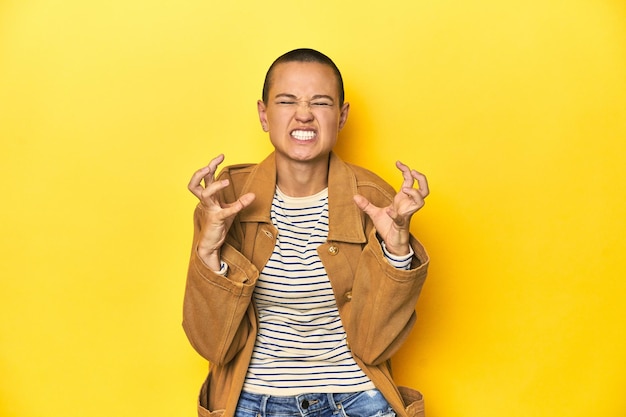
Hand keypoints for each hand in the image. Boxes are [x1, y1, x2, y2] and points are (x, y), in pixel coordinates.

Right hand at [188, 154, 255, 269]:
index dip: (211, 165)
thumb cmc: (219, 225)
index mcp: (209, 197)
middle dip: (203, 172)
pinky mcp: (215, 220)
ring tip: (226, 181)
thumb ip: (238, 201)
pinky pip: (225, 212)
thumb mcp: (229, 210)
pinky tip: (246, 200)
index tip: (221, 155)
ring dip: (215, 186)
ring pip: (205, 194)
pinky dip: (236, 206)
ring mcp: (209, 210)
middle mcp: (206, 202)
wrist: (212, 243)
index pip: (206, 177)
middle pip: (197, 183)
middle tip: (210, 165)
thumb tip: (253, 194)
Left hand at [353, 161, 428, 255]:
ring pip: (420, 201)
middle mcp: (407, 205)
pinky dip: (395, 214)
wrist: (391, 243)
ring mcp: (406, 214)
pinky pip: (402, 218)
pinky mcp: (402, 224)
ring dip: (415, 193)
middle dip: (421, 179)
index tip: (398, 162)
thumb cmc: (388, 227)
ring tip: (406, 189)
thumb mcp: (375, 213)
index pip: (409, 181)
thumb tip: (354, 196)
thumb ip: (366, 205)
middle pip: (423, 189)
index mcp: (402, 200)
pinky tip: (388, 211)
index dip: (406, 170)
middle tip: (413, 172)